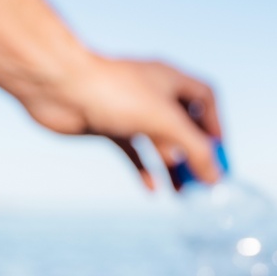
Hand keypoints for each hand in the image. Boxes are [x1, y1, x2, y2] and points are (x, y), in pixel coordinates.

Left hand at [17, 54, 222, 190]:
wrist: (57, 87)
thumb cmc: (113, 93)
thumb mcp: (166, 123)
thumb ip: (195, 151)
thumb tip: (216, 179)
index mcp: (170, 80)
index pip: (205, 99)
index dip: (215, 125)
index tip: (219, 154)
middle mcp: (152, 92)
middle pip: (182, 125)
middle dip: (193, 154)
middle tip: (203, 184)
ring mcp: (129, 109)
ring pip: (158, 141)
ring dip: (171, 167)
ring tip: (181, 195)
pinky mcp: (107, 125)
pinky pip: (132, 150)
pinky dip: (143, 169)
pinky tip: (151, 191)